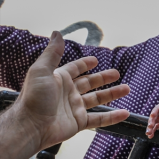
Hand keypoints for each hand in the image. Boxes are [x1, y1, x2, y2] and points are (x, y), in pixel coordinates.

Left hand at [13, 31, 129, 151]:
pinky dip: (112, 117)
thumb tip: (57, 32)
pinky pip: (99, 119)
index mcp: (59, 79)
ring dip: (112, 94)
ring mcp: (74, 108)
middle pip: (90, 83)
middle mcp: (68, 93)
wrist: (31, 126)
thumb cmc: (34, 97)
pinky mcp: (79, 122)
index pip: (75, 69)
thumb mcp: (41, 70)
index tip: (96, 60)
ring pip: (97, 99)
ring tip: (127, 89)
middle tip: (117, 73)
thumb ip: (53, 52)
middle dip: (104, 78)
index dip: (84, 64)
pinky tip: (124, 113)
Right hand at [146, 102, 158, 137]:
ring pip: (155, 121)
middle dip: (152, 120)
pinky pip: (158, 126)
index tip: (152, 115)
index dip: (156, 110)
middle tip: (150, 127)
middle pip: (156, 114)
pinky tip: (151, 135)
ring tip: (148, 133)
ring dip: (151, 127)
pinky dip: (154, 131)